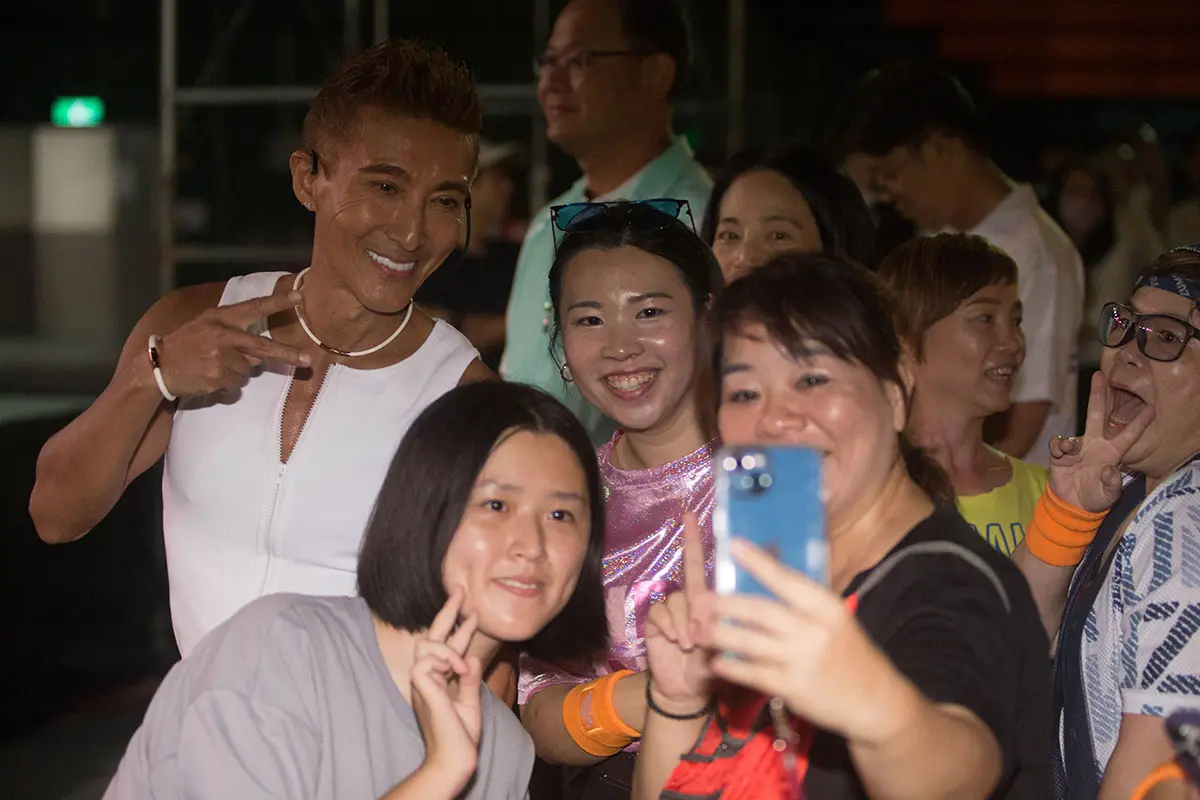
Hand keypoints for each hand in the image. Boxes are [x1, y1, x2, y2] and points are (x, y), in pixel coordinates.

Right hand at [155, 291, 311, 397]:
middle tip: (307, 360)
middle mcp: (222, 336)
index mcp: (221, 319)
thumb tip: (261, 354)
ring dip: (237, 372)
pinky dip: (227, 386)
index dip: (277, 302)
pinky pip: (236, 386)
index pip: (254, 307)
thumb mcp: (206, 325)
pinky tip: (210, 378)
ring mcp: (220, 358)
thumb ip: (234, 331)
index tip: (298, 297)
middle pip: (263, 347)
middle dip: (287, 355)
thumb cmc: (187, 344)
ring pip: (248, 371)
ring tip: (214, 367)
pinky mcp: (216, 377)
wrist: (158, 366)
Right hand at [410, 589, 483, 791]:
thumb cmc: (461, 734)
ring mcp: (422, 680)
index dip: (459, 626)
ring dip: (448, 644)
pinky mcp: (419, 685)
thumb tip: (470, 656)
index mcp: (441, 679)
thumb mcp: (470, 699)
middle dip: (448, 611)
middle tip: (461, 590)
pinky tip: (457, 668)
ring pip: (427, 643)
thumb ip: (469, 677)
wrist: (455, 755)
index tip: (472, 609)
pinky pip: (427, 659)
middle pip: (433, 635)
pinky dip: (445, 659)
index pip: (448, 646)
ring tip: (462, 660)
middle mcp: (429, 676)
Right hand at [644, 512, 715, 713]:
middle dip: (691, 553)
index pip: (704, 566)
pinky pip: (660, 611)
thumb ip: (715, 630)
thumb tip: (704, 612)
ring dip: (684, 621)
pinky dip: (668, 626)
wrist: (685, 691)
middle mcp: (690, 598)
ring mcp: (671, 608)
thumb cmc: (710, 669)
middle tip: (703, 584)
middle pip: (689, 572)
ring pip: (677, 599)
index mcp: (708, 602)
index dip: (696, 540)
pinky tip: (673, 640)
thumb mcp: (720, 650)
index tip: (690, 515)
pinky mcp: (654, 620)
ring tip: (689, 643)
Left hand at [706, 539, 899, 741]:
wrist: (875, 700)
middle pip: (760, 612)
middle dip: (726, 605)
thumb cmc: (848, 652)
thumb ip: (804, 599)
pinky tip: (717, 662)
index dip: (759, 562)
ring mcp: (802, 660)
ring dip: (721, 636)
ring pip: (751, 643)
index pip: (787, 579)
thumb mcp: (834, 619)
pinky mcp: (793, 688)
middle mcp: (814, 630)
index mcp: (826, 606)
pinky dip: (733, 667)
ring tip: (700, 631)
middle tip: (701, 600)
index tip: (733, 545)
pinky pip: (754, 674)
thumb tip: (768, 569)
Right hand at [1049, 371, 1153, 512]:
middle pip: (1097, 415)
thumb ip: (1112, 484)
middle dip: (1099, 394)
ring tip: (1067, 450)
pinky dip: (1057, 446)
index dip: (1140, 422)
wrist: (1072, 505)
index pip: (1128, 435)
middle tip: (1099, 375)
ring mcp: (1077, 449)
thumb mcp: (1108, 495)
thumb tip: (1111, 471)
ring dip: (1070, 440)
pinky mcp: (1060, 455)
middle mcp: (1095, 445)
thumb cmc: (1095, 498)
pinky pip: (1057, 444)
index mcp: (1112, 453)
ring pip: (1074, 431)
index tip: (1152, 408)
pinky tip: (1060, 454)